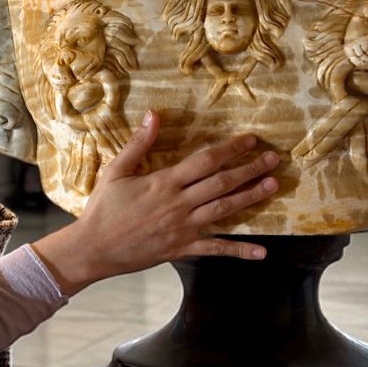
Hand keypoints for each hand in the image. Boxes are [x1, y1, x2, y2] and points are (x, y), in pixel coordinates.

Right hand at [32, 111, 277, 295]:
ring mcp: (184, 228)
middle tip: (274, 159)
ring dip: (251, 198)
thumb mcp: (116, 170)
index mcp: (165, 182)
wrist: (94, 248)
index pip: (205, 160)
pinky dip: (239, 251)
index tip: (250, 140)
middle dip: (250, 169)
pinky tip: (261, 252)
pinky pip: (215, 250)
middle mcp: (179, 204)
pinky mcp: (182, 249)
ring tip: (272, 186)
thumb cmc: (103, 208)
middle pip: (222, 183)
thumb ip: (138, 143)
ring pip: (225, 211)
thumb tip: (153, 114)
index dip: (231, 149)